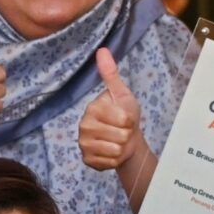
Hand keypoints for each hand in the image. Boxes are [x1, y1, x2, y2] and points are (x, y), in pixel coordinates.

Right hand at [77, 49, 143, 173]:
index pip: (122, 118)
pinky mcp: (87, 159)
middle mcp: (84, 125)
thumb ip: (111, 74)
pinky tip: (111, 152)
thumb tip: (102, 50)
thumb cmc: (125, 115)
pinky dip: (115, 159)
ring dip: (122, 148)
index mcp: (93, 108)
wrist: (126, 141)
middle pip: (120, 135)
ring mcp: (83, 144)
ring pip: (115, 150)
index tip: (125, 117)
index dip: (129, 120)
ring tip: (117, 141)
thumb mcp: (122, 94)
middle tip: (121, 131)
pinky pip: (109, 162)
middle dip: (126, 135)